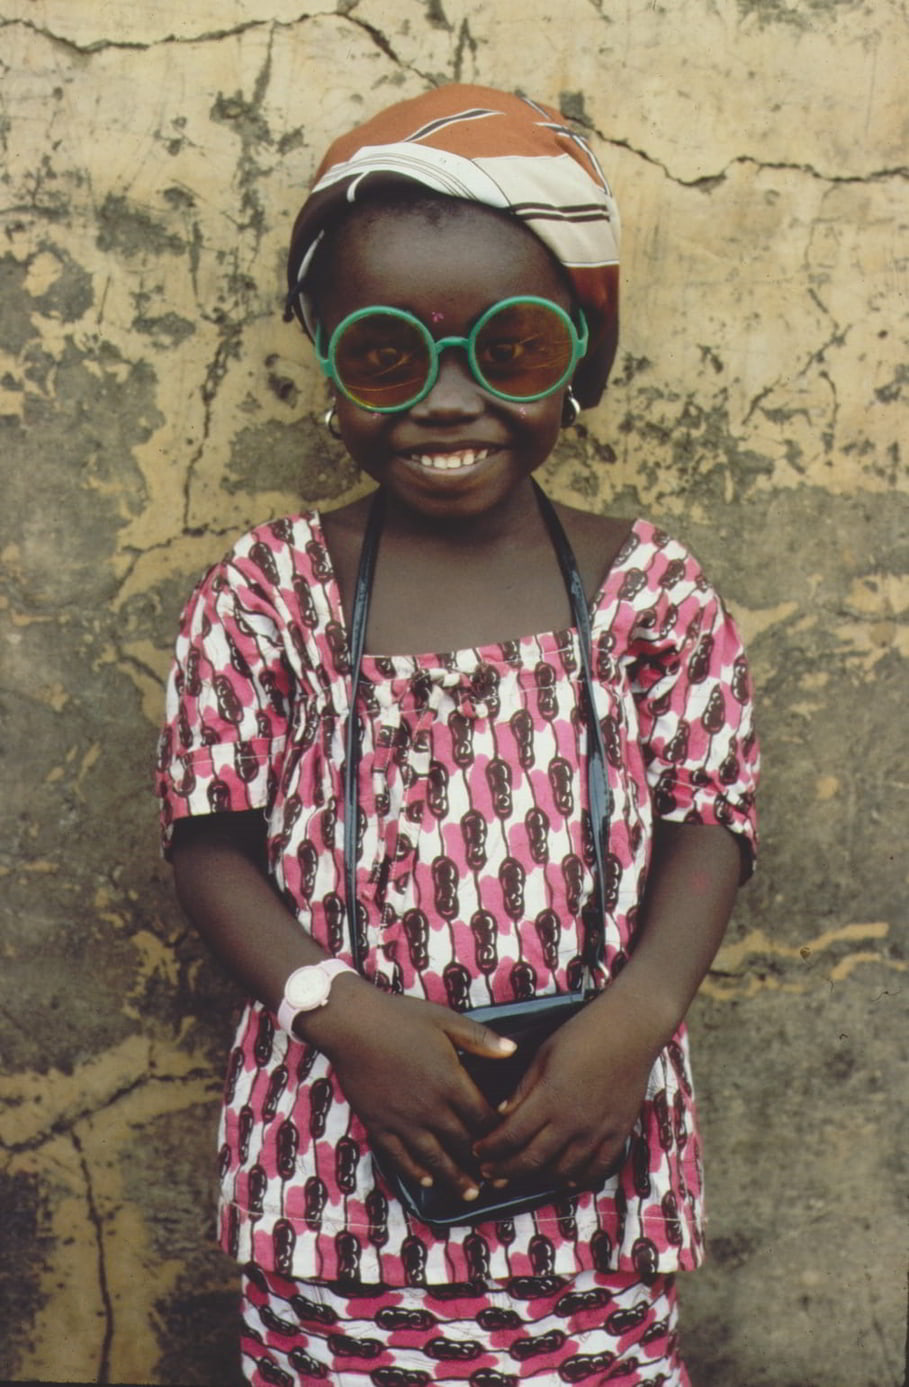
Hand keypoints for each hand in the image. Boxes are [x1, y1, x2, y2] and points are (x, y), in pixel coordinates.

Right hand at [310, 979, 516, 1201]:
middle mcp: (430, 1107)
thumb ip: (480, 1039)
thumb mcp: (445, 1020)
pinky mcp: (379, 1124)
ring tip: (469, 1192)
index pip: (482, 1117)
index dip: (498, 1134)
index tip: (508, 1144)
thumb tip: (513, 1050)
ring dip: (454, 1177)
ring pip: (434, 1158)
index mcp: (450, 1081)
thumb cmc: (399, 1018)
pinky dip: (415, 1171)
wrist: (352, 1024)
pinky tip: (427, 1181)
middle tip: (496, 1180)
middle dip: (481, 1164)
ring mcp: (403, 1120)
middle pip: (461, 1143)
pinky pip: (400, 1156)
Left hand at [472, 991, 660, 1192]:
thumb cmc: (582, 1035)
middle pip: (532, 1160)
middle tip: (489, 1173)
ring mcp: (598, 1132)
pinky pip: (596, 1170)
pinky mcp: (618, 1134)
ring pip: (561, 1172)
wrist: (630, 1030)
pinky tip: (564, 1179)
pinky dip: (577, 1179)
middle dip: (505, 1170)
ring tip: (520, 1177)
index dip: (491, 1148)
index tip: (478, 1151)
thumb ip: (523, 1089)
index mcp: (550, 1098)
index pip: (511, 1136)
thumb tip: (502, 1115)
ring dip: (536, 1179)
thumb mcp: (543, 1054)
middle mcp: (573, 1122)